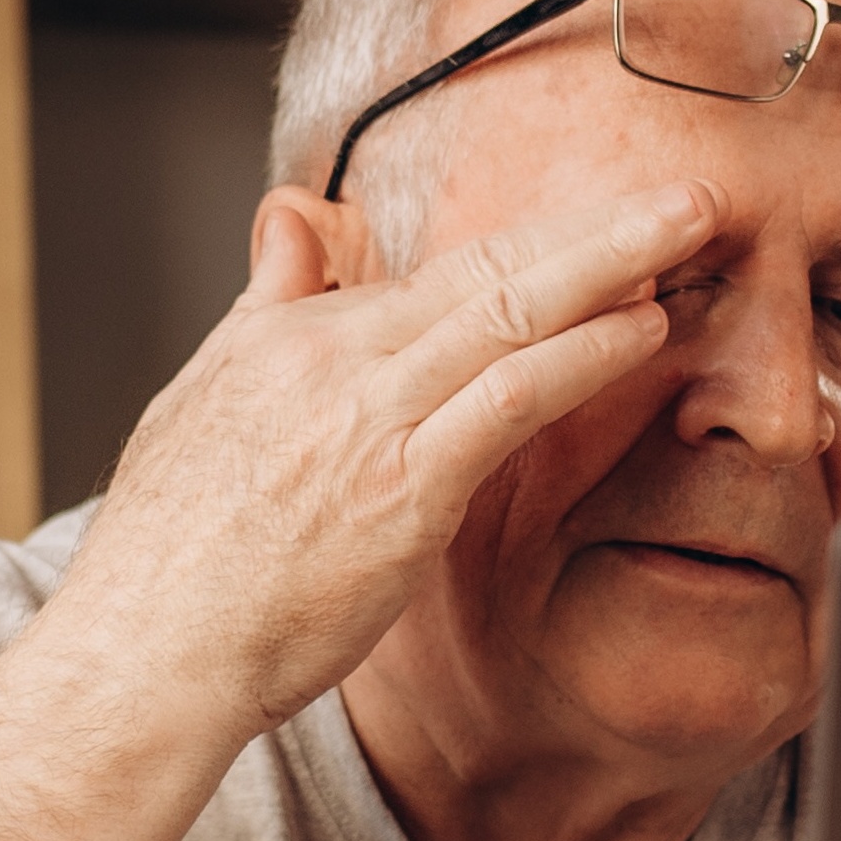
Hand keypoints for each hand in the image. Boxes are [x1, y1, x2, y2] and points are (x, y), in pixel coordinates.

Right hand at [53, 182, 725, 741]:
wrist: (147, 649)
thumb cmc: (172, 554)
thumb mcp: (204, 393)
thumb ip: (268, 301)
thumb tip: (290, 217)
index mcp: (289, 337)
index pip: (436, 270)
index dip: (538, 245)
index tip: (611, 228)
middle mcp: (334, 359)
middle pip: (487, 263)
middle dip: (599, 221)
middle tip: (688, 191)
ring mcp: (370, 419)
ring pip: (509, 307)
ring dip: (613, 262)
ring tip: (692, 229)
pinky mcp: (403, 488)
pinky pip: (510, 395)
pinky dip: (582, 351)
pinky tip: (642, 329)